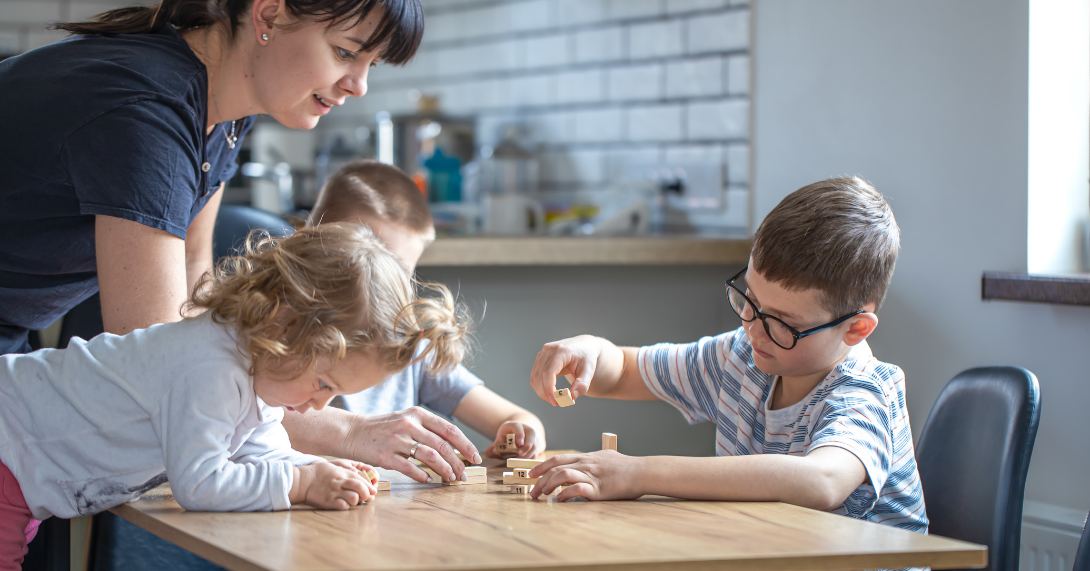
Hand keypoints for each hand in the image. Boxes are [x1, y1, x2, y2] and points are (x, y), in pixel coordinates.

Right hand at [293, 461, 374, 508]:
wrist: (302, 481)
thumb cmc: (318, 473)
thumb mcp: (334, 467)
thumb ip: (346, 471)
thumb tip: (359, 473)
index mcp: (342, 473)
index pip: (361, 479)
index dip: (369, 486)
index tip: (373, 491)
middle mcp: (340, 482)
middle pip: (360, 488)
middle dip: (366, 494)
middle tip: (367, 497)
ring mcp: (334, 492)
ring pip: (354, 498)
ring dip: (356, 501)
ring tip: (354, 501)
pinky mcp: (328, 502)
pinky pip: (343, 506)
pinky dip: (347, 506)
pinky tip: (344, 505)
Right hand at [344, 406, 481, 483]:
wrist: (351, 432)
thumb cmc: (382, 428)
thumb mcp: (406, 420)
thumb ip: (427, 430)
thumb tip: (453, 447)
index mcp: (417, 414)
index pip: (449, 430)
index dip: (465, 445)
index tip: (475, 458)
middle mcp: (409, 424)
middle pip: (442, 445)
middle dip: (457, 463)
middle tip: (463, 475)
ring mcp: (397, 440)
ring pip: (430, 456)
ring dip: (444, 470)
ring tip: (450, 479)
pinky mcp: (385, 455)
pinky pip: (409, 468)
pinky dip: (422, 475)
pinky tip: (429, 480)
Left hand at [485, 421, 544, 458]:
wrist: (520, 436)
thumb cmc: (507, 439)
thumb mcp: (499, 441)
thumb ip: (493, 448)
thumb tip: (491, 452)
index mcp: (515, 425)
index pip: (518, 427)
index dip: (519, 434)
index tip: (519, 443)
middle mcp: (527, 429)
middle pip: (531, 434)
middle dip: (526, 446)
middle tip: (519, 455)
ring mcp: (534, 437)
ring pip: (535, 445)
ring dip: (527, 454)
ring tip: (518, 461)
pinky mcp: (538, 446)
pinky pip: (536, 453)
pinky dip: (530, 459)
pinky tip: (523, 464)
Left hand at [528, 450, 642, 500]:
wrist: (641, 471)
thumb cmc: (626, 466)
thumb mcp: (606, 456)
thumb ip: (593, 459)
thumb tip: (586, 461)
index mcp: (586, 457)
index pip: (558, 459)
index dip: (542, 466)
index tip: (531, 474)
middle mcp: (585, 464)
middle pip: (555, 468)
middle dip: (539, 480)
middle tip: (532, 492)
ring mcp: (591, 476)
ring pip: (562, 476)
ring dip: (548, 486)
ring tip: (542, 496)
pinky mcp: (598, 489)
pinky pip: (577, 490)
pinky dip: (565, 494)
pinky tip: (559, 500)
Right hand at [529, 335, 605, 403]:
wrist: (583, 346)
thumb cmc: (586, 358)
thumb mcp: (589, 370)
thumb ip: (582, 384)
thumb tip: (572, 396)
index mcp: (562, 351)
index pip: (549, 371)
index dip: (549, 388)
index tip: (555, 401)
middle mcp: (549, 350)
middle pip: (539, 375)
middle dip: (545, 393)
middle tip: (557, 403)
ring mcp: (542, 353)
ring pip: (535, 377)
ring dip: (541, 391)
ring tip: (554, 399)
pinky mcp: (540, 358)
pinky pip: (535, 376)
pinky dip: (540, 387)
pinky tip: (550, 392)